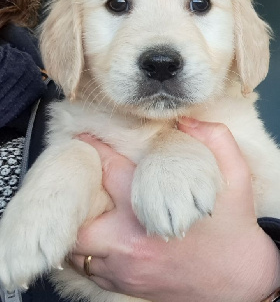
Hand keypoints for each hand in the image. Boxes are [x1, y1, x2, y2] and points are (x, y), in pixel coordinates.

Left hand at [71, 119, 279, 301]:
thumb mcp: (236, 176)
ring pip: (79, 246)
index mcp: (155, 208)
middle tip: (84, 180)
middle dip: (79, 195)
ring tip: (90, 206)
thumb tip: (185, 120)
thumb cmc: (234, 224)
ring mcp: (126, 268)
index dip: (96, 149)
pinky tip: (100, 236)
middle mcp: (132, 241)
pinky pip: (88, 269)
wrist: (239, 279)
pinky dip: (87, 251)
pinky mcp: (126, 286)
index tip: (85, 138)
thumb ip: (215, 140)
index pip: (112, 169)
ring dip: (80, 224)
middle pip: (81, 215)